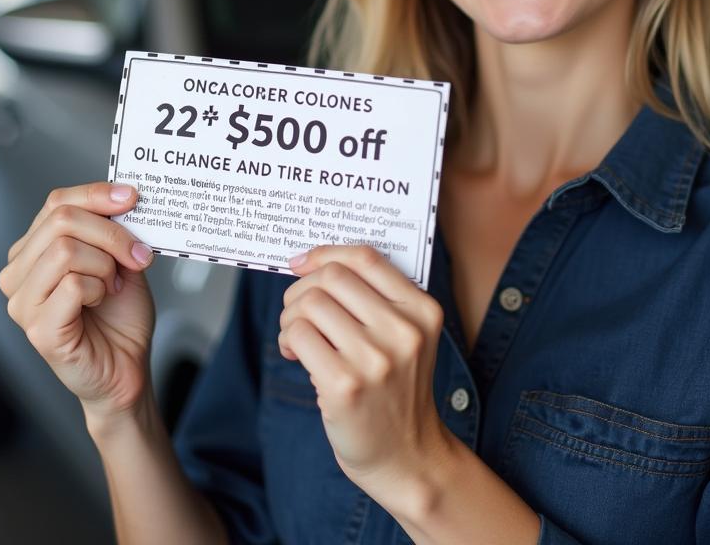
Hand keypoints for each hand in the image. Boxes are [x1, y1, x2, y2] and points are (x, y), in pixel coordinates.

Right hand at [0, 182, 155, 422]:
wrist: (127, 366)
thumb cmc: (119, 315)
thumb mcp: (119, 258)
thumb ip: (113, 228)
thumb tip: (124, 196)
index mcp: (32, 250)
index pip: (57, 202)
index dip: (97, 194)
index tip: (132, 198)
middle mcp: (17, 274)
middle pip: (62, 220)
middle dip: (111, 233)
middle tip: (136, 255)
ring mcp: (22, 303)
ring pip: (66, 249)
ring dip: (105, 264)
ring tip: (113, 285)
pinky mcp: (38, 329)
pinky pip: (72, 284)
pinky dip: (100, 288)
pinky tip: (102, 302)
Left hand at [278, 245, 447, 499]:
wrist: (406, 457)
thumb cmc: (395, 389)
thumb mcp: (405, 337)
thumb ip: (374, 298)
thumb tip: (310, 262)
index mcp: (422, 310)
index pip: (365, 258)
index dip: (325, 253)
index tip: (302, 263)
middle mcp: (403, 331)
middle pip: (331, 277)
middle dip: (301, 289)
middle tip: (296, 312)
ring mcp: (375, 359)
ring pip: (309, 304)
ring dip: (290, 317)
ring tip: (296, 337)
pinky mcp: (345, 385)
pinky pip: (298, 335)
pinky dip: (287, 340)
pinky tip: (296, 356)